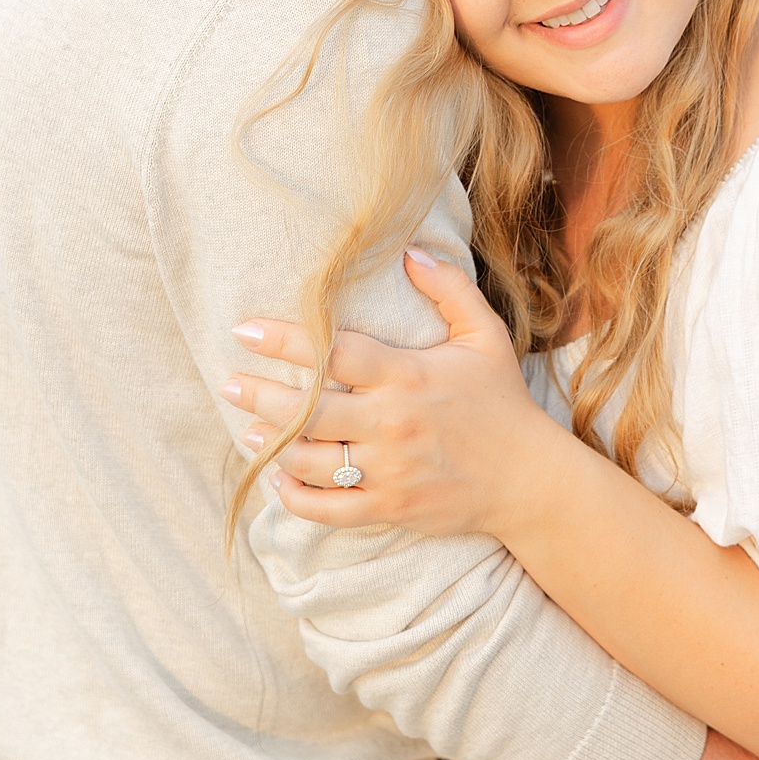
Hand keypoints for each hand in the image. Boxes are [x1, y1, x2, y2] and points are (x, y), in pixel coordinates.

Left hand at [219, 250, 559, 537]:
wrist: (530, 480)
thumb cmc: (502, 401)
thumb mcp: (485, 335)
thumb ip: (448, 289)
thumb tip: (409, 251)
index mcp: (408, 375)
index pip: (334, 353)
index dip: (285, 339)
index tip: (245, 329)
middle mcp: (392, 423)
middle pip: (308, 409)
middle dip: (260, 393)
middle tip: (228, 380)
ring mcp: (389, 470)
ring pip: (310, 460)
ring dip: (270, 444)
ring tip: (246, 426)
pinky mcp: (391, 507)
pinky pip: (329, 508)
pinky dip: (295, 497)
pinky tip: (276, 478)